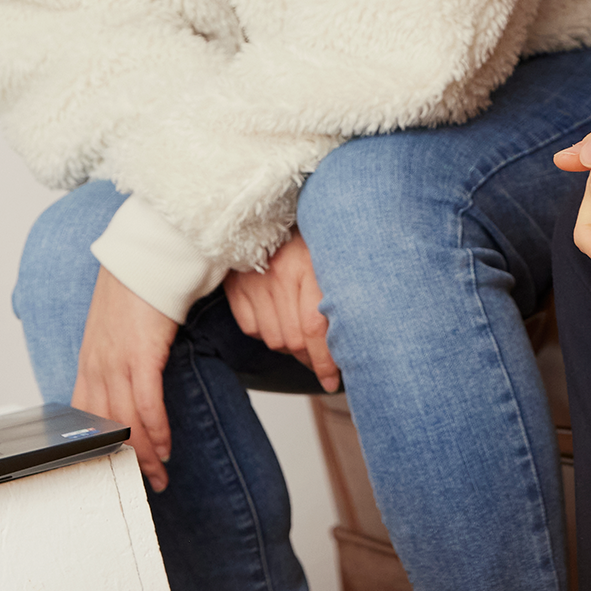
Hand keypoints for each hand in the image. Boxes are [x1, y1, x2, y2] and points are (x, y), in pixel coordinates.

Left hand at [72, 267, 180, 491]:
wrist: (149, 253)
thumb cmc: (138, 286)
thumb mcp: (115, 327)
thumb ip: (114, 354)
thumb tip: (126, 378)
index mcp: (88, 358)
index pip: (84, 414)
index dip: (98, 444)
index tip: (115, 465)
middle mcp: (97, 363)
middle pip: (106, 424)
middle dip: (125, 458)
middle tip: (143, 481)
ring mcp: (116, 359)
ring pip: (125, 420)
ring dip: (143, 452)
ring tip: (158, 473)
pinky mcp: (141, 353)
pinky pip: (146, 403)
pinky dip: (156, 429)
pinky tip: (165, 446)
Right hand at [224, 230, 339, 391]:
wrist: (271, 209)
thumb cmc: (309, 237)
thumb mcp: (331, 257)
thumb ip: (340, 294)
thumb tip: (355, 342)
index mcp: (309, 265)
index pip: (315, 328)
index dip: (325, 361)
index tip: (333, 381)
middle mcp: (280, 274)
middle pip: (294, 340)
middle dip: (311, 359)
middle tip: (323, 364)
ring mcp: (254, 282)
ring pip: (274, 340)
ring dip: (291, 347)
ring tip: (302, 337)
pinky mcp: (235, 287)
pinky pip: (252, 329)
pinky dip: (266, 332)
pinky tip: (278, 318)